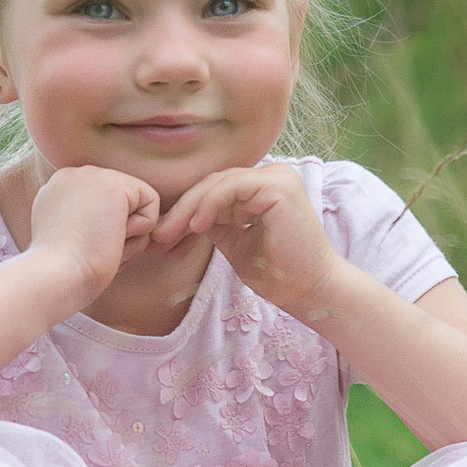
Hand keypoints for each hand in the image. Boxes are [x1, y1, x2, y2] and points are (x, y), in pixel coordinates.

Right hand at [26, 165, 162, 306]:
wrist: (55, 277)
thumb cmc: (63, 273)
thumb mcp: (69, 238)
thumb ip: (86, 221)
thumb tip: (116, 224)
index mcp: (59, 188)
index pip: (105, 206)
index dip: (102, 235)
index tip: (79, 249)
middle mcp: (75, 174)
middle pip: (123, 205)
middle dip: (116, 235)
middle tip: (90, 248)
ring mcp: (94, 174)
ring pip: (137, 206)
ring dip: (128, 238)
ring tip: (98, 245)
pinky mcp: (115, 184)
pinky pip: (152, 204)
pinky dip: (141, 231)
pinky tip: (113, 237)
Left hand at [151, 163, 342, 317]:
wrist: (308, 290)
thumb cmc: (277, 272)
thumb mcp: (234, 242)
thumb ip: (214, 223)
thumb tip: (176, 218)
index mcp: (262, 188)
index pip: (215, 190)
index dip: (186, 211)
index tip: (162, 238)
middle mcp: (271, 176)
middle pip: (213, 184)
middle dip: (182, 211)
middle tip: (159, 236)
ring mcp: (276, 177)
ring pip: (218, 184)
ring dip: (190, 209)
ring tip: (171, 233)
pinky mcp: (278, 184)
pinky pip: (231, 187)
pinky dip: (209, 205)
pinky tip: (196, 226)